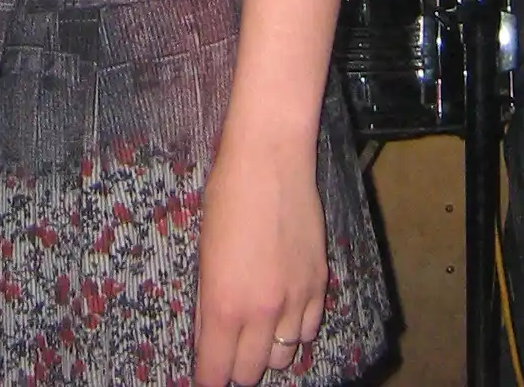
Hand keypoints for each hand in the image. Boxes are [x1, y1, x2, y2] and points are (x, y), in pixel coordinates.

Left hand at [194, 134, 326, 385]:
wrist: (272, 159)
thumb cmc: (227, 196)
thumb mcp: (204, 252)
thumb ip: (208, 303)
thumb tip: (208, 339)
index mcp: (225, 304)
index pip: (216, 370)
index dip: (208, 380)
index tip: (206, 379)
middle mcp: (262, 312)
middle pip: (250, 372)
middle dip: (236, 368)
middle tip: (229, 352)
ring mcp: (295, 300)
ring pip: (284, 358)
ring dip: (268, 351)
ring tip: (258, 331)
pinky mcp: (319, 285)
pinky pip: (309, 330)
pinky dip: (296, 331)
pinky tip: (285, 313)